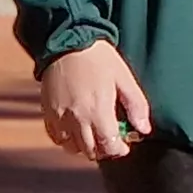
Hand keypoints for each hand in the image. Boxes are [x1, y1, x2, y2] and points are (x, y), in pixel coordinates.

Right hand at [39, 42, 152, 161]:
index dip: (120, 149)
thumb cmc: (99, 58)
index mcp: (97, 111)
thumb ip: (136, 105)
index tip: (125, 143)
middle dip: (104, 149)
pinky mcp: (47, 113)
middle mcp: (76, 119)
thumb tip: (144, 129)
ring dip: (86, 146)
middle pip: (91, 151)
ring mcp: (59, 118)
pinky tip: (77, 128)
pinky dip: (68, 140)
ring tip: (95, 133)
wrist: (67, 41)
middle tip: (112, 137)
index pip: (109, 146)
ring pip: (73, 148)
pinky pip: (57, 138)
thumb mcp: (124, 78)